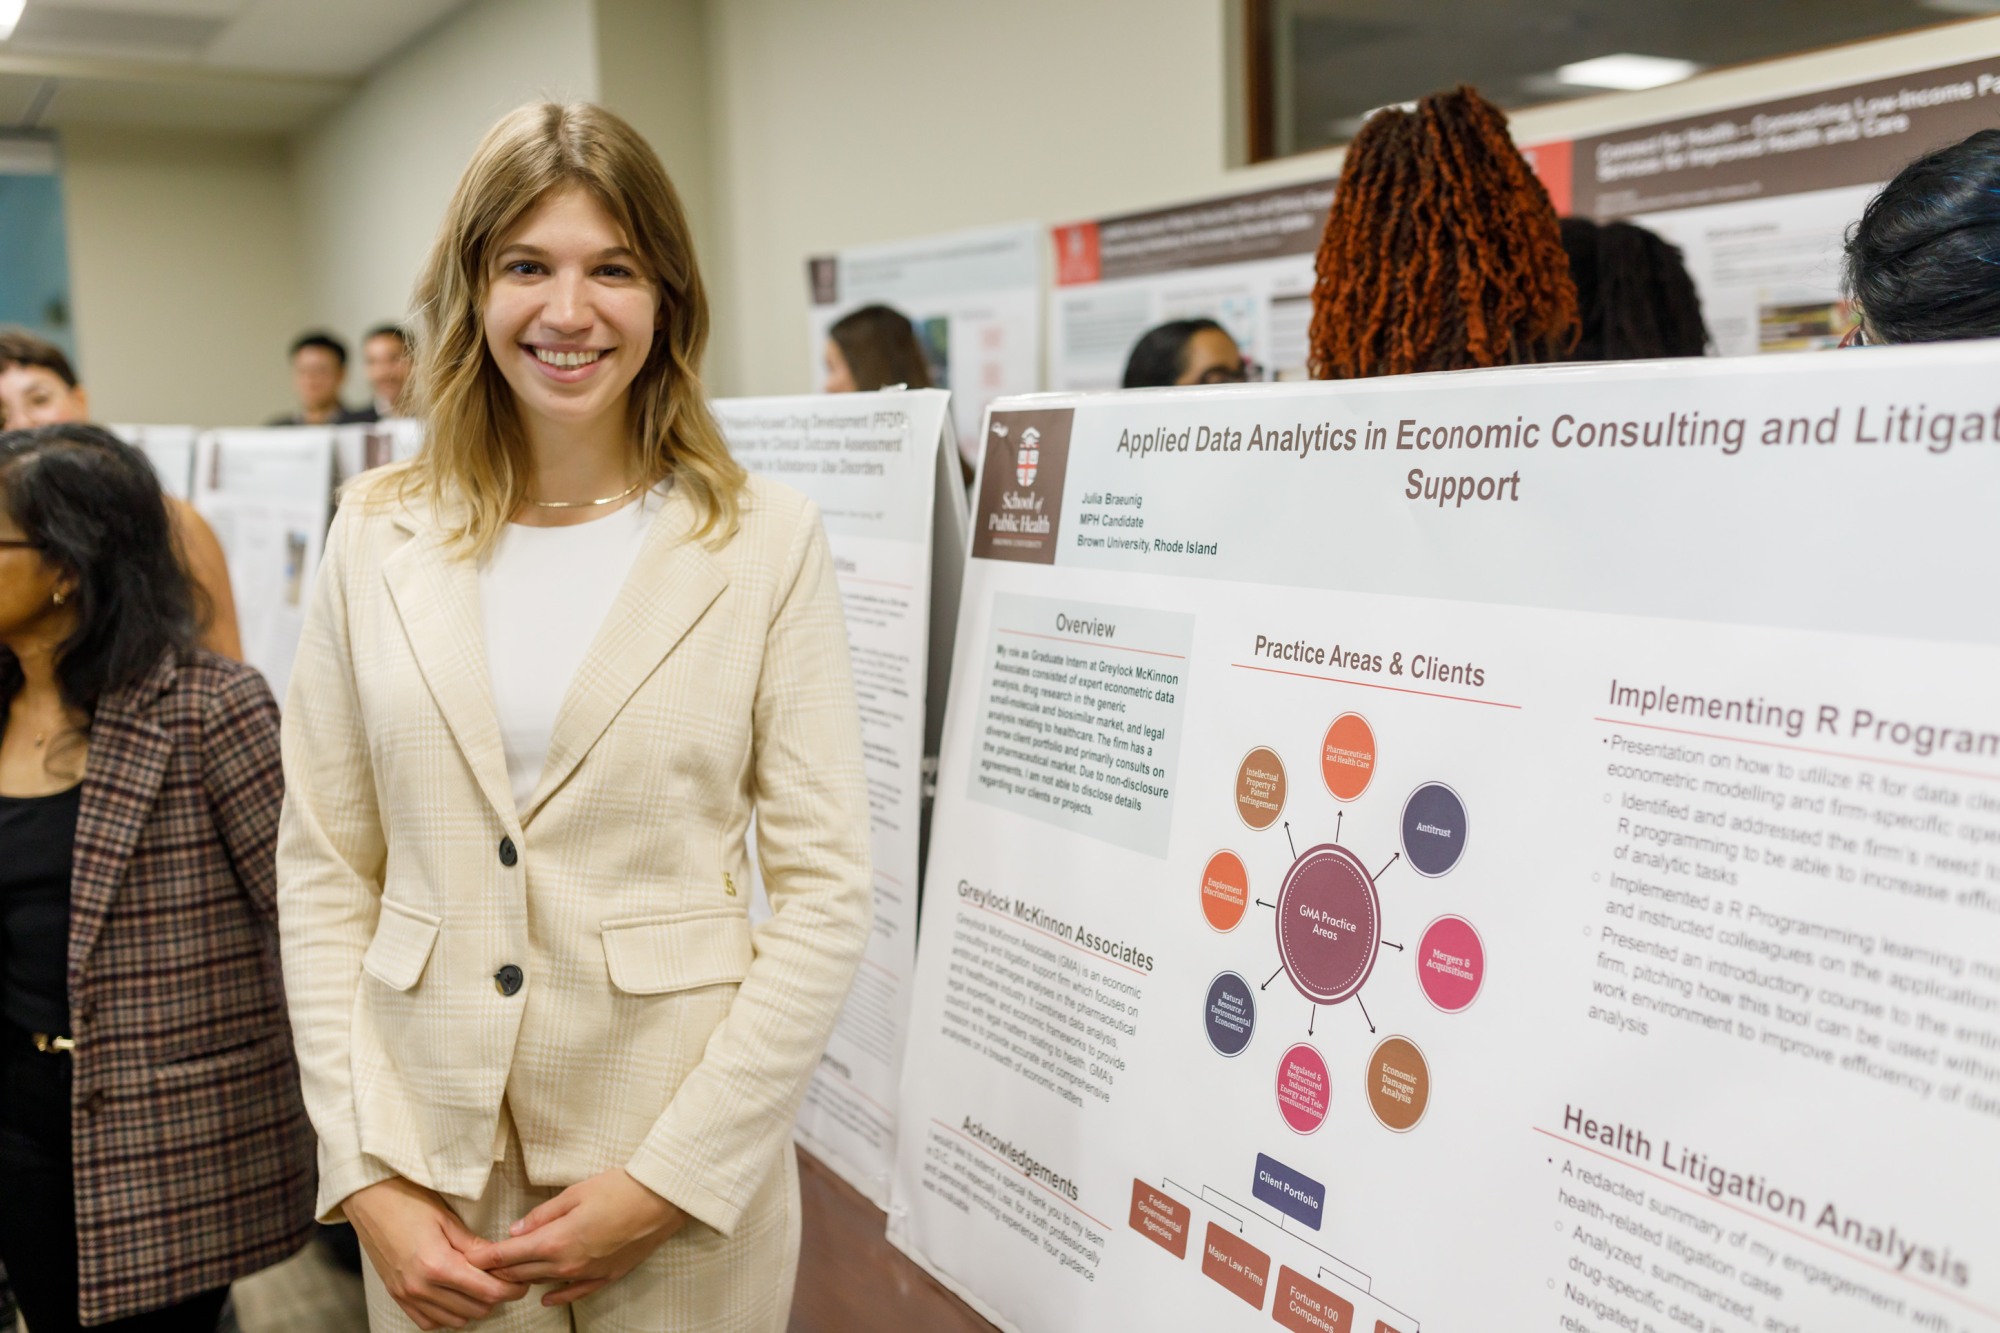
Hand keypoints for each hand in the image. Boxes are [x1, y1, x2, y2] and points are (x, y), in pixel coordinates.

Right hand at [343, 1177, 529, 1329]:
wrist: (369, 1201)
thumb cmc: (409, 1202)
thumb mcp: (448, 1220)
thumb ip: (475, 1247)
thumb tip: (503, 1261)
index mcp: (437, 1265)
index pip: (487, 1292)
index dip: (512, 1288)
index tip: (522, 1278)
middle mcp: (420, 1287)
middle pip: (476, 1309)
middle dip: (496, 1295)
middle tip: (504, 1277)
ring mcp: (406, 1295)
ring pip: (455, 1320)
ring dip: (473, 1305)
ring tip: (480, 1283)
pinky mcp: (397, 1297)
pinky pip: (429, 1322)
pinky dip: (448, 1314)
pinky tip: (455, 1294)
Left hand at [470, 1169, 687, 1306]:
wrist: (660, 1201)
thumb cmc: (619, 1189)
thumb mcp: (574, 1193)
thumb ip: (542, 1215)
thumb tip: (515, 1230)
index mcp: (555, 1240)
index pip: (508, 1256)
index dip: (485, 1258)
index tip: (468, 1257)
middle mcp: (566, 1264)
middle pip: (521, 1273)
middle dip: (499, 1270)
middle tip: (482, 1265)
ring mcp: (586, 1274)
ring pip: (544, 1283)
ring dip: (524, 1280)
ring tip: (508, 1276)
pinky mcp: (605, 1277)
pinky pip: (573, 1294)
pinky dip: (556, 1296)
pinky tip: (546, 1297)